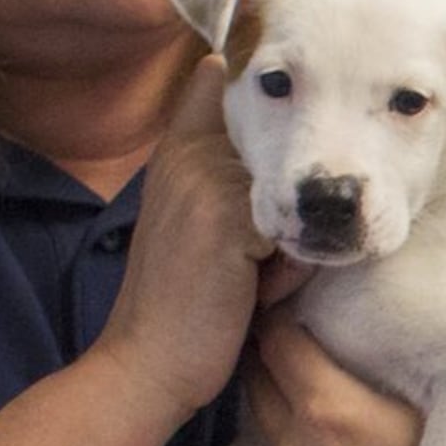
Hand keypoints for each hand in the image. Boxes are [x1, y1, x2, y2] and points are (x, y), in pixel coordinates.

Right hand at [90, 57, 283, 429]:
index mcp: (175, 151)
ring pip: (295, 202)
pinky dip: (287, 274)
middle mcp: (188, 155)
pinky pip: (298, 237)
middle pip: (285, 158)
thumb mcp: (198, 225)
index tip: (271, 86)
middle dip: (284, 213)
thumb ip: (227, 180)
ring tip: (250, 280)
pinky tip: (251, 296)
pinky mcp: (228, 219)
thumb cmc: (184, 304)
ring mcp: (207, 182)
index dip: (254, 88)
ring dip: (289, 249)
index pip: (215, 81)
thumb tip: (290, 154)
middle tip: (248, 260)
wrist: (147, 363)